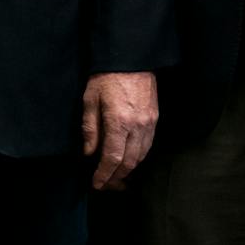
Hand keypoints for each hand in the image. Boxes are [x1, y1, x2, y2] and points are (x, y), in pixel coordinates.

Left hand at [80, 71, 157, 190]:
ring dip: (128, 170)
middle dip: (116, 178)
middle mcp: (137, 126)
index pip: (113, 158)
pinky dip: (138, 157)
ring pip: (141, 156)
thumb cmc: (106, 77)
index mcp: (119, 122)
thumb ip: (90, 129)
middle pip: (129, 162)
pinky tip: (128, 160)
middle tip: (105, 185)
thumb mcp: (90, 100)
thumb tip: (89, 153)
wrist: (131, 59)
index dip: (104, 174)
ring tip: (115, 177)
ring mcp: (149, 123)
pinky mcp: (155, 119)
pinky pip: (148, 146)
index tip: (96, 183)